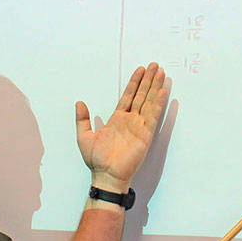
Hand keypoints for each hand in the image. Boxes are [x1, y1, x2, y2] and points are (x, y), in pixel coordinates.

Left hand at [76, 63, 167, 191]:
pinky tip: (162, 92)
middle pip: (141, 95)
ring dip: (155, 87)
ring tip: (160, 73)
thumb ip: (82, 119)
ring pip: (148, 101)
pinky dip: (158, 103)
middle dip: (148, 80)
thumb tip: (79, 103)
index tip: (140, 70)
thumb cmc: (96, 160)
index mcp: (117, 119)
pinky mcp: (145, 134)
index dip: (134, 83)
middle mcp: (130, 120)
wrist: (106, 175)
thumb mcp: (83, 136)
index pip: (128, 96)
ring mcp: (139, 126)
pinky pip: (152, 115)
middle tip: (154, 65)